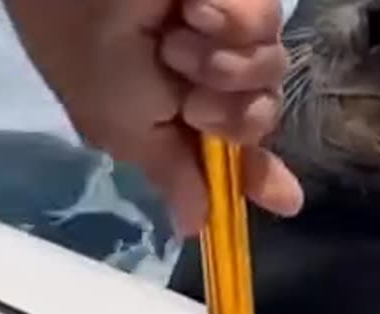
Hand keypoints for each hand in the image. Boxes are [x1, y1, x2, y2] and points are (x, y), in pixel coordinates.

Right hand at [4, 0, 303, 236]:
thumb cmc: (91, 53)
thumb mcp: (123, 129)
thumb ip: (171, 173)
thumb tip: (192, 226)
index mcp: (176, 111)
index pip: (231, 150)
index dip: (258, 175)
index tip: (288, 201)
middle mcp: (207, 73)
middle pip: (260, 114)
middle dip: (232, 117)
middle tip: (193, 104)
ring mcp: (227, 31)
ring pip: (270, 70)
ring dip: (222, 67)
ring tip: (176, 45)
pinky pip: (267, 23)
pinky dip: (229, 22)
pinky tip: (191, 8)